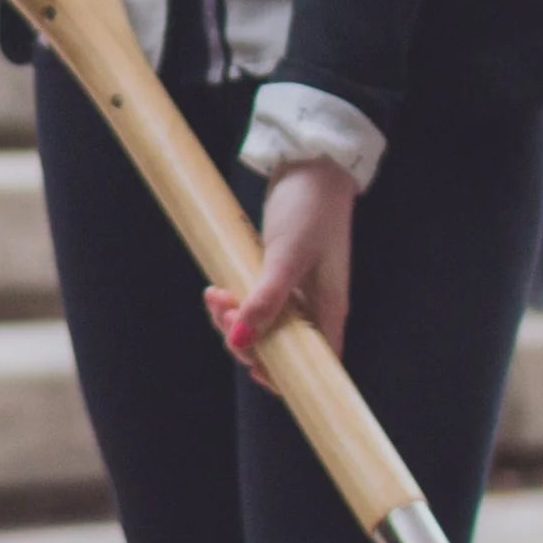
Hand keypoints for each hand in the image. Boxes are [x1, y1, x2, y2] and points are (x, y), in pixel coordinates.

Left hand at [205, 159, 356, 390]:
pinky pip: (252, 302)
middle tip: (222, 309)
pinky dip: (233, 301)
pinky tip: (216, 289)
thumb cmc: (309, 211)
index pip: (314, 366)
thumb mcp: (286, 257)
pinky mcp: (276, 275)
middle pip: (279, 348)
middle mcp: (314, 307)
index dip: (284, 376)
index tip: (251, 366)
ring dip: (232, 318)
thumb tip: (240, 341)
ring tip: (214, 294)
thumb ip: (266, 300)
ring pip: (260, 325)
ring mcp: (295, 291)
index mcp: (329, 311)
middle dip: (244, 338)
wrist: (309, 166)